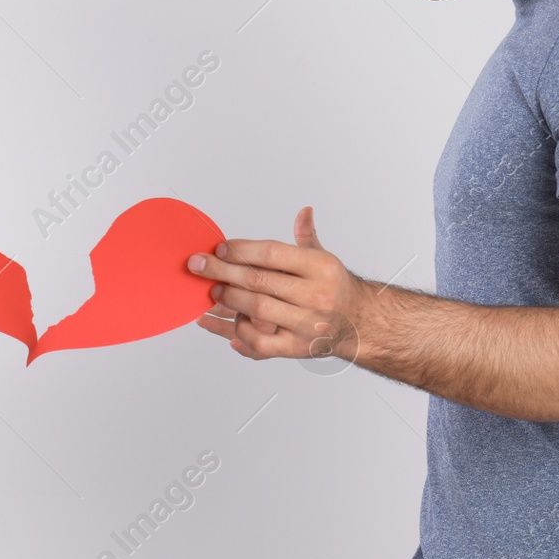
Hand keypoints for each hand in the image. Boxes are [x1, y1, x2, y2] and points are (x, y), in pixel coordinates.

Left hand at [188, 206, 362, 360]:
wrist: (360, 323)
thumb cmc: (334, 287)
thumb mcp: (325, 257)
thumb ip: (307, 236)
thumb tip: (304, 211)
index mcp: (320, 267)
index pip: (272, 254)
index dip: (241, 250)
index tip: (219, 248)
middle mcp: (316, 295)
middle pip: (258, 281)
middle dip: (222, 271)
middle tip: (197, 266)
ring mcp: (307, 323)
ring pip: (256, 310)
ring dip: (228, 300)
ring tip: (211, 292)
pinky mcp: (298, 347)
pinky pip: (261, 343)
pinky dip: (241, 333)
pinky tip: (229, 324)